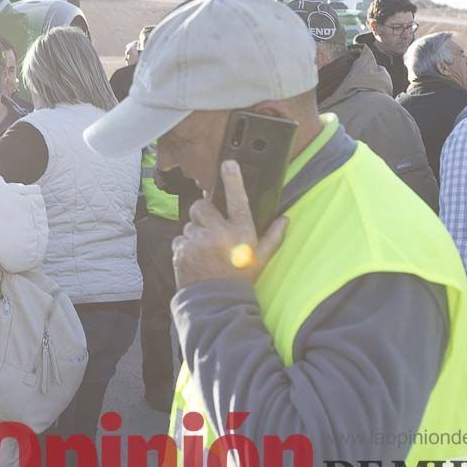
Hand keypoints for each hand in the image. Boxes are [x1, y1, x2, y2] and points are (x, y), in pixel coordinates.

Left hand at [173, 160, 286, 288]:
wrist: (216, 304)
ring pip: (189, 224)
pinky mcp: (181, 250)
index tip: (228, 163)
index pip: (238, 200)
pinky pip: (180, 239)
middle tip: (210, 229)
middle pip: (201, 206)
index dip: (233, 179)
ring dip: (195, 234)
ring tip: (205, 252)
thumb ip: (273, 237)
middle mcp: (219, 234)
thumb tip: (286, 219)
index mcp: (241, 233)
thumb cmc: (241, 279)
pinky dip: (185, 247)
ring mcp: (198, 242)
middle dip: (203, 214)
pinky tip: (195, 259)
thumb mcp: (261, 259)